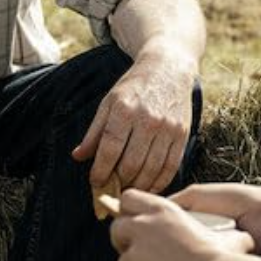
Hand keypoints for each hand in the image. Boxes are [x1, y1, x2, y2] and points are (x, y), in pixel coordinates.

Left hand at [72, 50, 194, 193]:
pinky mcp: (182, 135)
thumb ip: (94, 132)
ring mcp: (167, 128)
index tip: (95, 182)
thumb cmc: (134, 89)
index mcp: (124, 109)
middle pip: (131, 162)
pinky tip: (148, 187)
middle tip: (112, 190)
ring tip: (127, 191)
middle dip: (119, 182)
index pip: (110, 147)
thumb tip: (78, 156)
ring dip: (138, 185)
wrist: (168, 70)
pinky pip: (170, 167)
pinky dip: (159, 182)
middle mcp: (147, 119)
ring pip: (151, 169)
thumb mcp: (109, 103)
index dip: (101, 169)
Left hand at [108, 189, 255, 260]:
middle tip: (143, 256)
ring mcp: (134, 254)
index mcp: (162, 211)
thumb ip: (222, 233)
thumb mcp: (227, 238)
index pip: (129, 199)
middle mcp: (142, 228)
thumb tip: (240, 237)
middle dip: (125, 243)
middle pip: (116, 229)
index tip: (137, 222)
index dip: (131, 210)